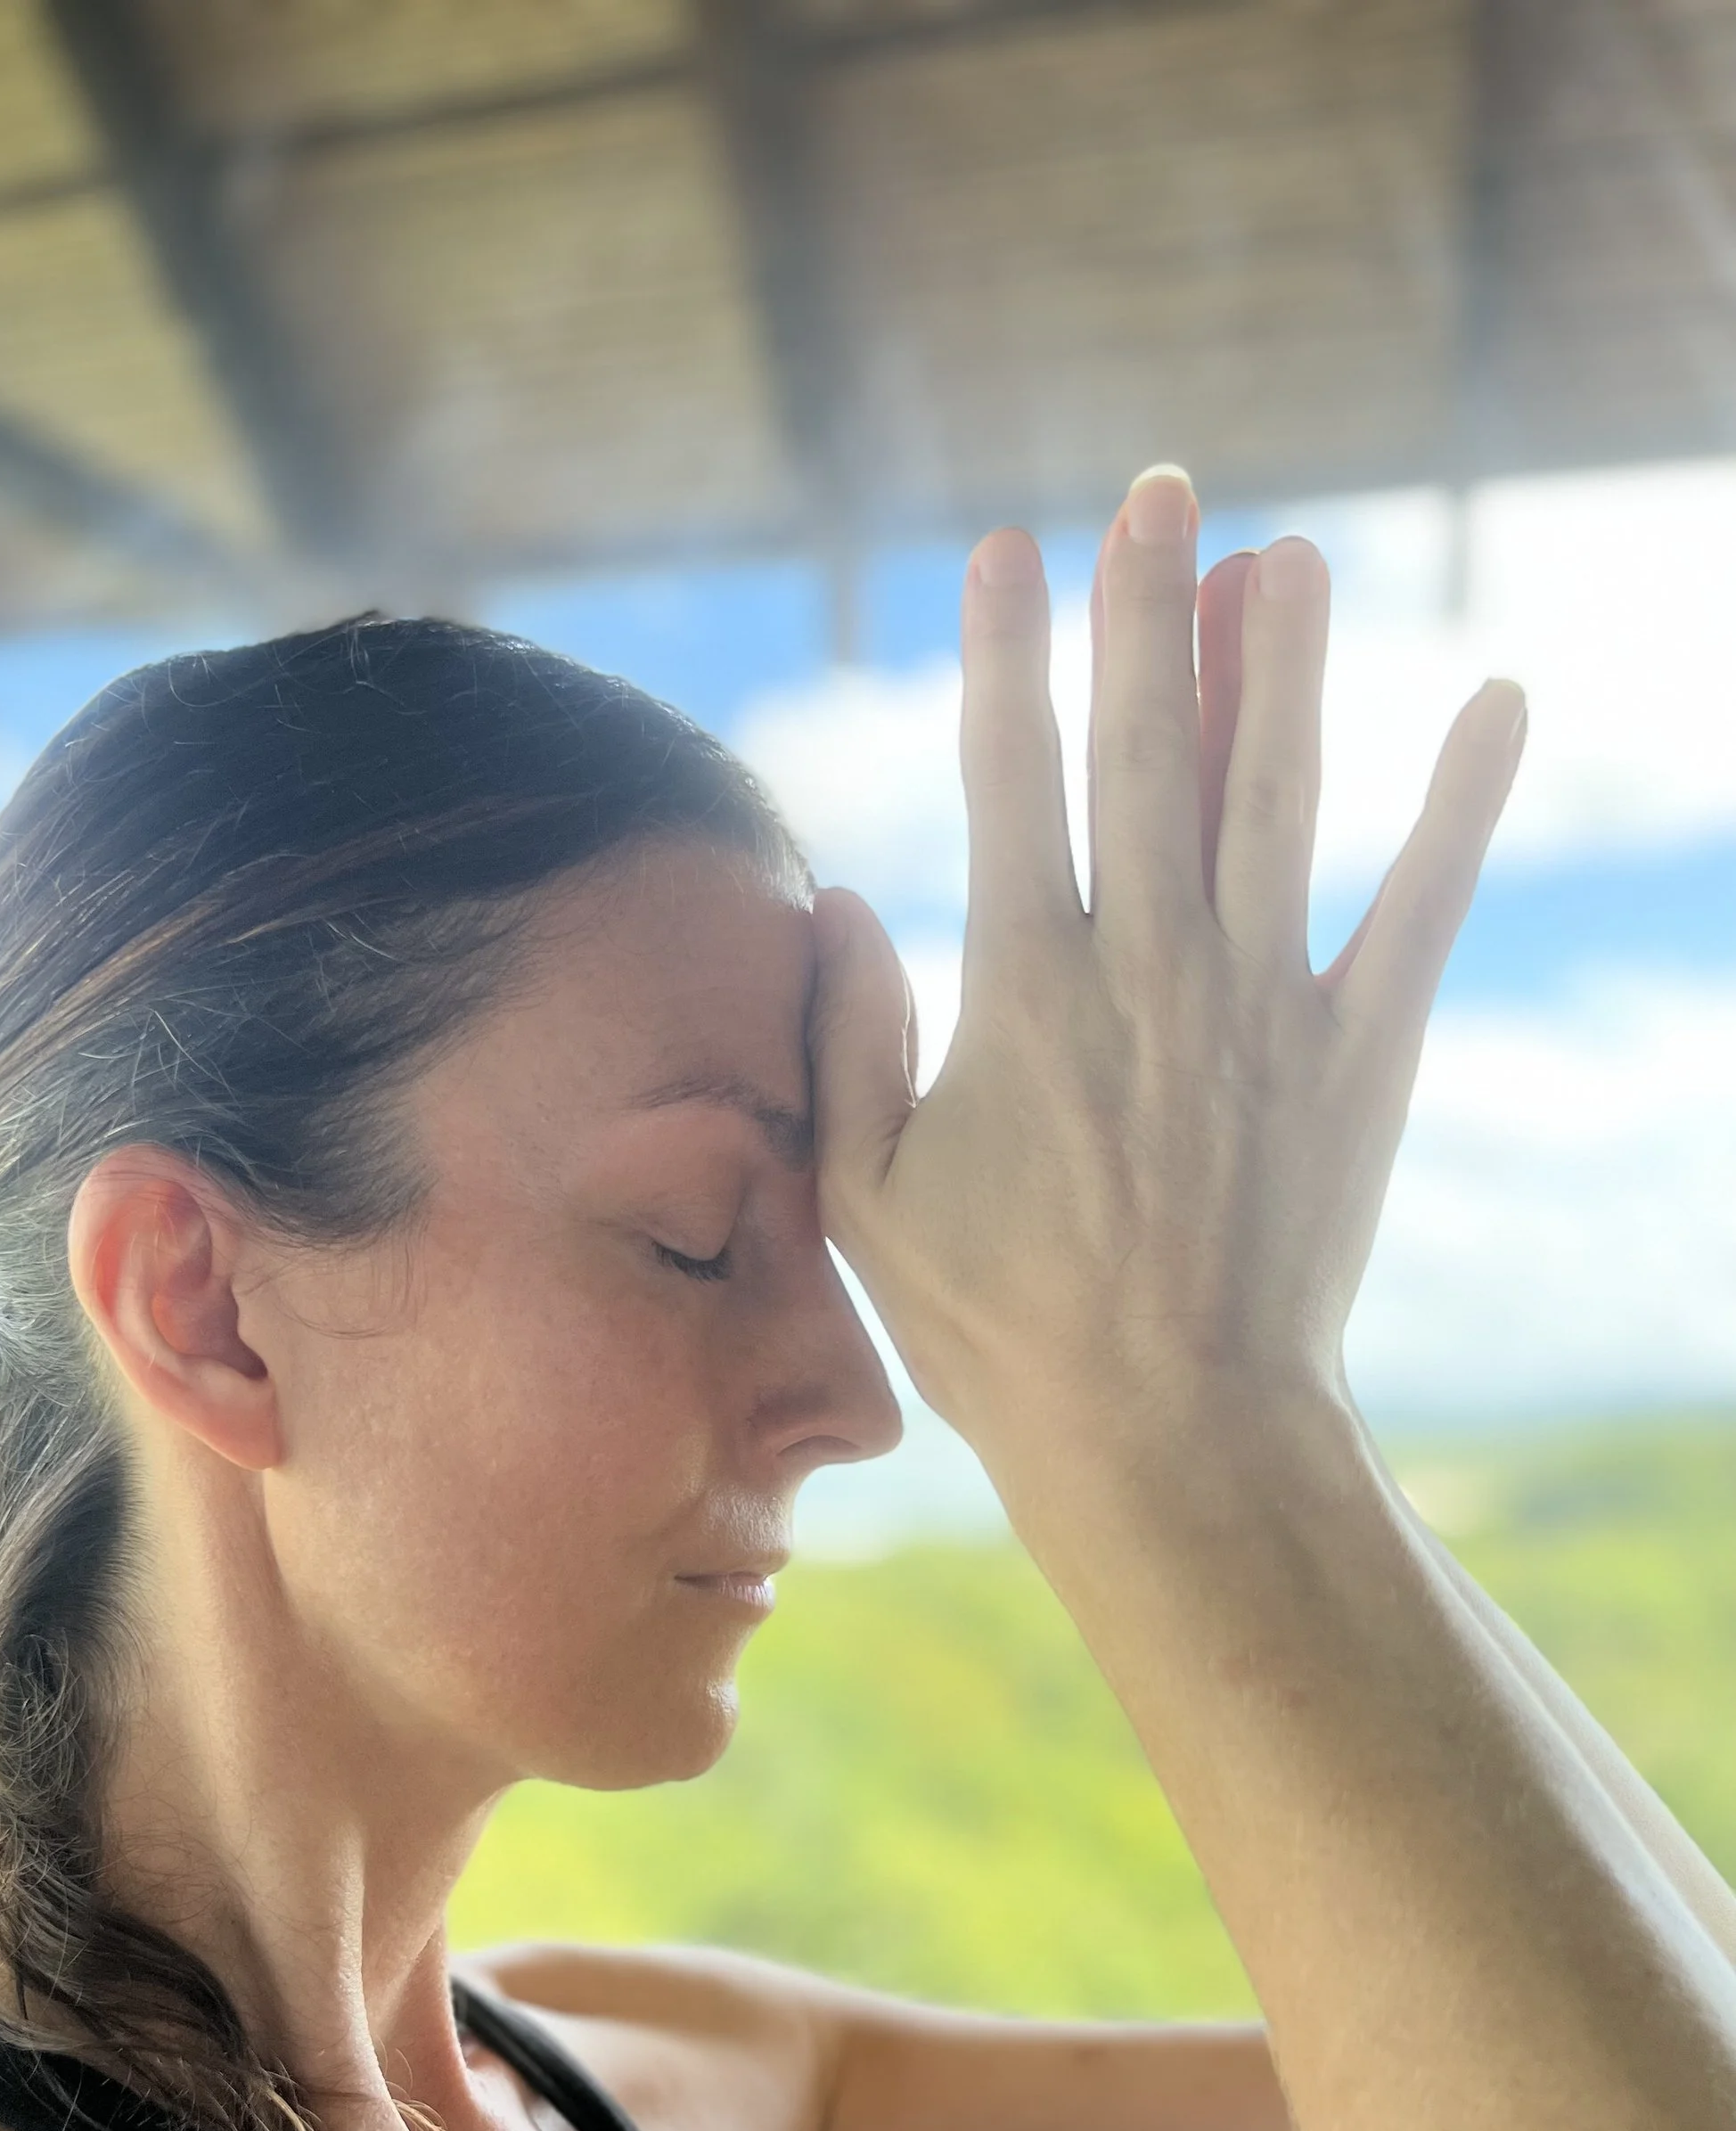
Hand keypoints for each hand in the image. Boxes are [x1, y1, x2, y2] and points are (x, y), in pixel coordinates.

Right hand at [810, 467, 1526, 1513]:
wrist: (1172, 1437)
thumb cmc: (1003, 1331)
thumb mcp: (869, 1200)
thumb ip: (846, 1041)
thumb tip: (839, 899)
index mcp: (1024, 995)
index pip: (1007, 778)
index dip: (1007, 652)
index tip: (1008, 548)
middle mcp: (1149, 970)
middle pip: (1145, 749)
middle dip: (1147, 607)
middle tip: (1161, 491)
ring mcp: (1264, 1006)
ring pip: (1276, 795)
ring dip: (1283, 665)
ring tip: (1294, 553)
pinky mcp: (1361, 1058)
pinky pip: (1422, 907)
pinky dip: (1462, 806)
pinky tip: (1494, 701)